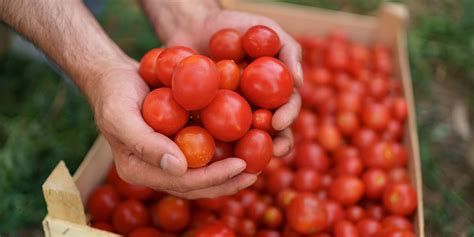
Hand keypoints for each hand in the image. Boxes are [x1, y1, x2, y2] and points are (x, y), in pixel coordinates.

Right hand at [89, 58, 256, 198]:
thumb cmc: (114, 94)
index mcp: (140, 171)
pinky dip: (224, 151)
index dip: (212, 177)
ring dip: (229, 172)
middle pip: (196, 184)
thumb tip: (180, 168)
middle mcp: (156, 170)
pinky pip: (203, 152)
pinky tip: (246, 144)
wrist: (114, 77)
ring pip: (203, 173)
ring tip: (257, 166)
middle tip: (255, 173)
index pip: (181, 182)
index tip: (240, 165)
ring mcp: (168, 158)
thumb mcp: (121, 116)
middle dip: (227, 181)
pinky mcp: (178, 143)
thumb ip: (145, 144)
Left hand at [165, 10, 302, 156]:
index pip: (286, 109)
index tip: (278, 122)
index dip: (287, 118)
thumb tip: (299, 81)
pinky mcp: (206, 119)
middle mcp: (256, 108)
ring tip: (243, 162)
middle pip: (270, 133)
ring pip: (242, 141)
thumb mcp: (265, 29)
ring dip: (246, 154)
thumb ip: (288, 50)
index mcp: (274, 92)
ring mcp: (231, 116)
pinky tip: (207, 155)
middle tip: (271, 152)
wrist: (195, 25)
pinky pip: (210, 135)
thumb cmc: (236, 24)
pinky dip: (211, 146)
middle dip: (274, 145)